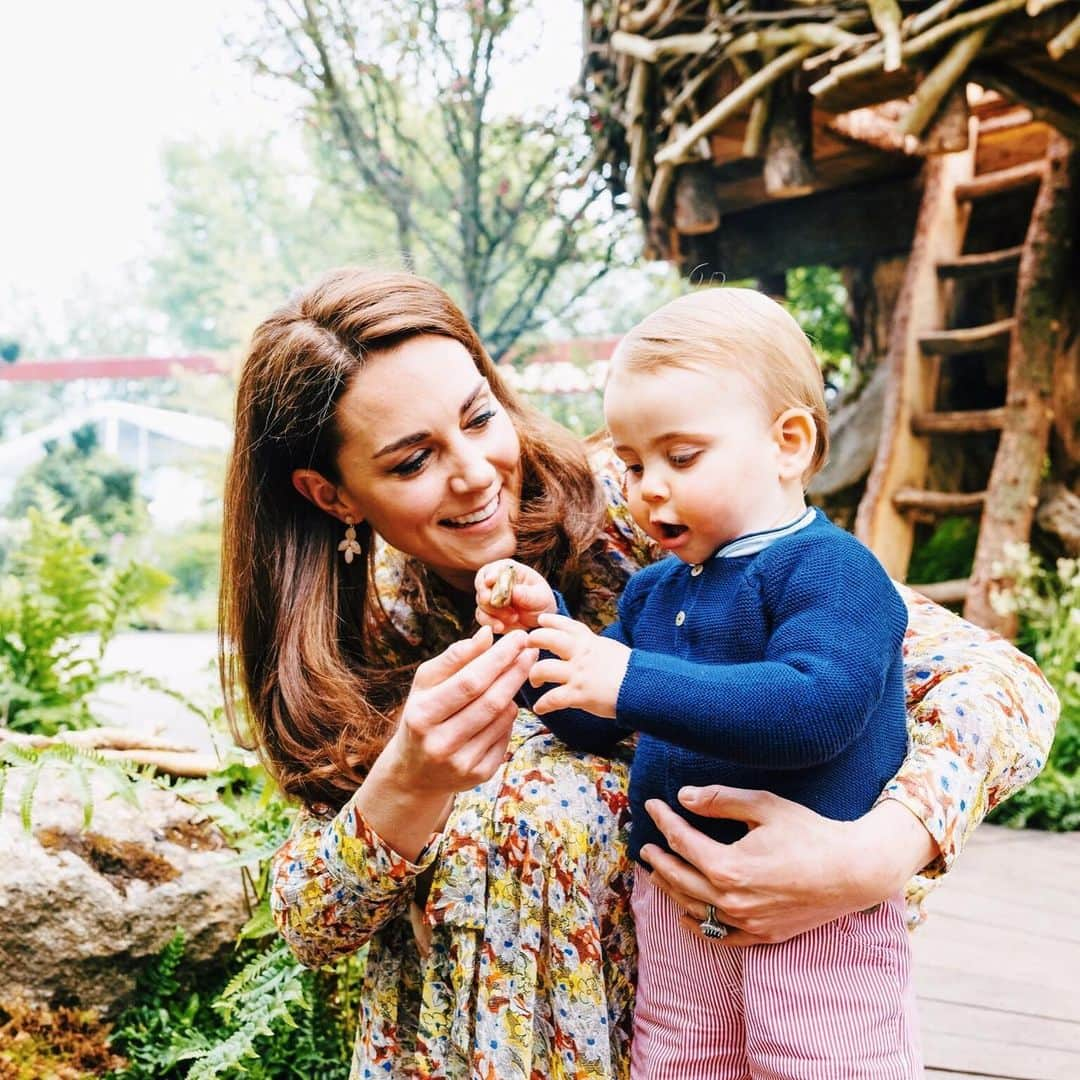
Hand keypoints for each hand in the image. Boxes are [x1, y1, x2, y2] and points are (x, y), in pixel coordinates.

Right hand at [380, 625, 536, 795]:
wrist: (414, 771)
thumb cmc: (423, 714)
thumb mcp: (426, 683)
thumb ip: (455, 657)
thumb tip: (487, 634)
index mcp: (422, 715)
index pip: (470, 681)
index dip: (498, 658)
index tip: (518, 637)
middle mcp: (440, 743)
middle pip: (491, 701)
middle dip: (515, 671)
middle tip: (531, 650)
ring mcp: (461, 763)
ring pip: (503, 718)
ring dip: (514, 692)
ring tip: (516, 673)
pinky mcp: (478, 775)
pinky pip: (506, 736)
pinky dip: (509, 716)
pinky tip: (504, 705)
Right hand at [474, 559, 555, 631]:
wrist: (540, 619)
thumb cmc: (541, 601)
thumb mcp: (541, 597)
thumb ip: (528, 594)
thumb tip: (515, 591)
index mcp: (509, 571)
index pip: (494, 568)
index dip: (490, 574)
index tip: (490, 581)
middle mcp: (496, 582)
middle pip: (482, 585)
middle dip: (486, 596)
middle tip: (494, 604)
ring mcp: (490, 597)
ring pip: (481, 603)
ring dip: (494, 613)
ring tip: (513, 618)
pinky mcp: (488, 613)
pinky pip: (482, 617)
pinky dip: (490, 623)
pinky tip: (501, 627)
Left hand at [527, 612, 629, 717]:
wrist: (644, 686)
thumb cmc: (630, 670)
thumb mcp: (610, 649)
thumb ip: (592, 646)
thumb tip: (583, 645)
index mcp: (589, 641)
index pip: (565, 624)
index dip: (549, 621)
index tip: (540, 621)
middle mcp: (580, 653)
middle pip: (546, 638)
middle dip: (533, 641)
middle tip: (527, 648)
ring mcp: (578, 674)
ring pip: (543, 669)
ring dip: (534, 675)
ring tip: (534, 681)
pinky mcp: (578, 694)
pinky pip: (552, 699)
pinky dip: (543, 704)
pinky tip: (540, 708)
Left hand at [640, 787, 934, 945]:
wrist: (854, 872)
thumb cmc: (811, 834)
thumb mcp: (765, 806)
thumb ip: (720, 801)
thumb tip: (684, 797)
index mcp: (728, 866)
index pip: (682, 842)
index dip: (664, 821)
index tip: (652, 806)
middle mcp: (732, 900)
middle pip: (679, 879)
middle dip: (658, 860)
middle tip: (645, 847)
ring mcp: (746, 923)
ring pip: (694, 909)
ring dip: (671, 890)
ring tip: (658, 874)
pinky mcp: (762, 935)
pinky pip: (719, 936)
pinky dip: (698, 925)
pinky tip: (687, 915)